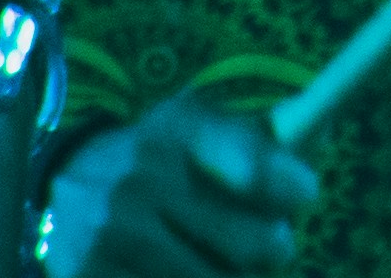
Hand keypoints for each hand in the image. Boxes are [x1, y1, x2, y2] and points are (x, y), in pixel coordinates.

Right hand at [40, 100, 313, 277]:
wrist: (66, 185)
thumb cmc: (164, 158)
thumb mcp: (205, 127)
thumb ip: (267, 133)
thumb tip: (324, 135)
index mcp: (175, 129)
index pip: (250, 159)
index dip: (287, 184)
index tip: (305, 194)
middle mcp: (139, 179)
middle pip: (252, 242)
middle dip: (274, 247)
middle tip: (271, 244)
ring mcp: (109, 235)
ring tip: (220, 260)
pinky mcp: (89, 277)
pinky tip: (181, 270)